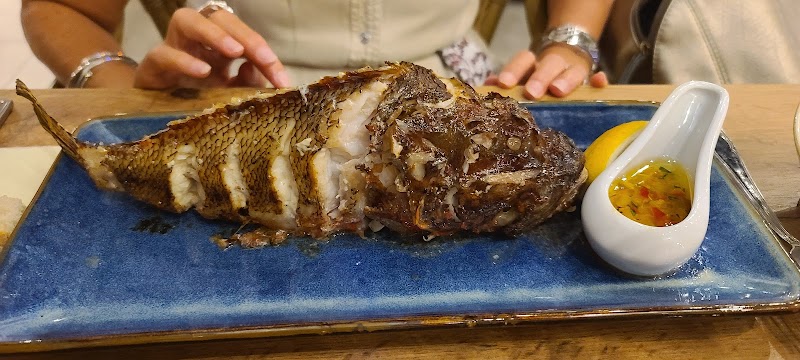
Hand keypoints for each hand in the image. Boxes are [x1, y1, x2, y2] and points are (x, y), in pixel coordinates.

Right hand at [133, 8, 289, 89]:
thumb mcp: (229, 95)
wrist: (155, 118)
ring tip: (234, 51)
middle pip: (219, 18)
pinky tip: (203, 71)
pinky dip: (183, 60)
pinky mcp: (151, 66)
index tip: (282, 81)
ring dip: (214, 32)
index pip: (246, 40)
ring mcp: (172, 48)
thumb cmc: (195, 102)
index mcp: (219, 46)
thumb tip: (256, 68)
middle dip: (245, 35)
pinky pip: (164, 54)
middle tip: (263, 58)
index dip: (266, 56)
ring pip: (186, 19)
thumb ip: (248, 84)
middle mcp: (195, 40)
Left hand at [486, 44, 607, 98]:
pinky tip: (600, 82)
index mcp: (534, 64)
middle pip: (548, 65)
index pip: (523, 61)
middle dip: (540, 78)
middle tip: (531, 93)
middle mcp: (554, 64)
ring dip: (566, 80)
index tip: (504, 83)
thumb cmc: (538, 78)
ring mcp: (574, 71)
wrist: (567, 60)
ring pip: (573, 72)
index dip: (513, 71)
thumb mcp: (523, 78)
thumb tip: (488, 86)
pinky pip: (598, 79)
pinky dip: (600, 81)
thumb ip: (508, 82)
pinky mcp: (591, 80)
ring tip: (558, 91)